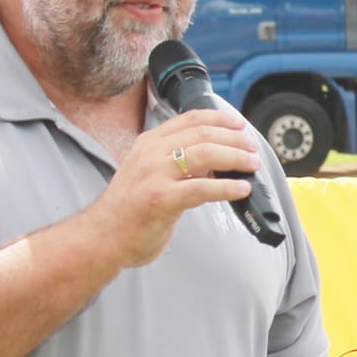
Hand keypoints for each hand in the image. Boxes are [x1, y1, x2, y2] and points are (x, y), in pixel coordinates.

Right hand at [83, 108, 260, 269]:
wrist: (102, 236)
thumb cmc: (129, 209)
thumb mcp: (149, 172)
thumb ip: (176, 162)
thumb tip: (216, 159)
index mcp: (149, 143)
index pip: (190, 119)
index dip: (220, 119)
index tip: (240, 125)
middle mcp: (151, 153)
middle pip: (203, 134)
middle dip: (235, 140)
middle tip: (253, 149)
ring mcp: (154, 175)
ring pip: (204, 155)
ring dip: (235, 158)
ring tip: (252, 166)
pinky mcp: (161, 199)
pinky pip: (201, 188)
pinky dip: (226, 187)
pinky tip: (240, 189)